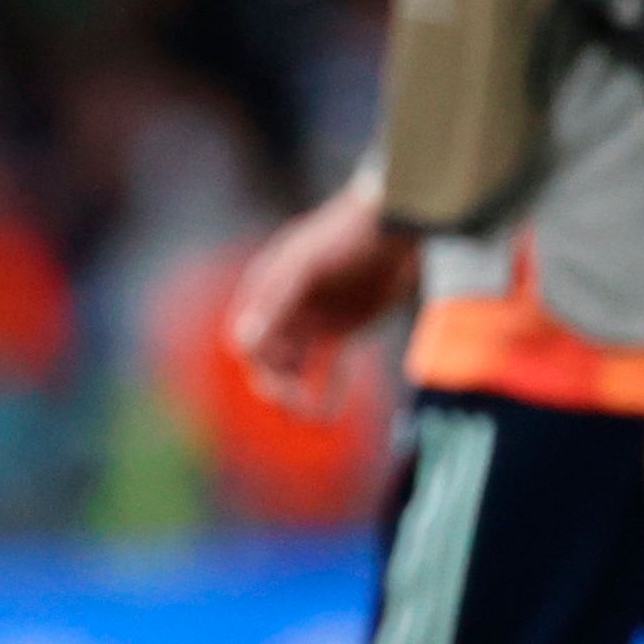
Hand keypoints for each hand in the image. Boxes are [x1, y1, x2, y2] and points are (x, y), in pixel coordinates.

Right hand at [228, 173, 421, 412]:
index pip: (247, 338)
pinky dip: (327, 391)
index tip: (278, 377)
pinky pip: (328, 370)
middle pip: (269, 359)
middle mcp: (286, 307)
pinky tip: (329, 414)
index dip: (257, 362)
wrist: (401, 227)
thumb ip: (276, 303)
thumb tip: (242, 342)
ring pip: (295, 369)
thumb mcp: (308, 268)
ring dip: (297, 394)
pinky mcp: (342, 332)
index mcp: (268, 287)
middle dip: (276, 384)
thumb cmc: (348, 238)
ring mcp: (314, 320)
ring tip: (309, 415)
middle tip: (294, 407)